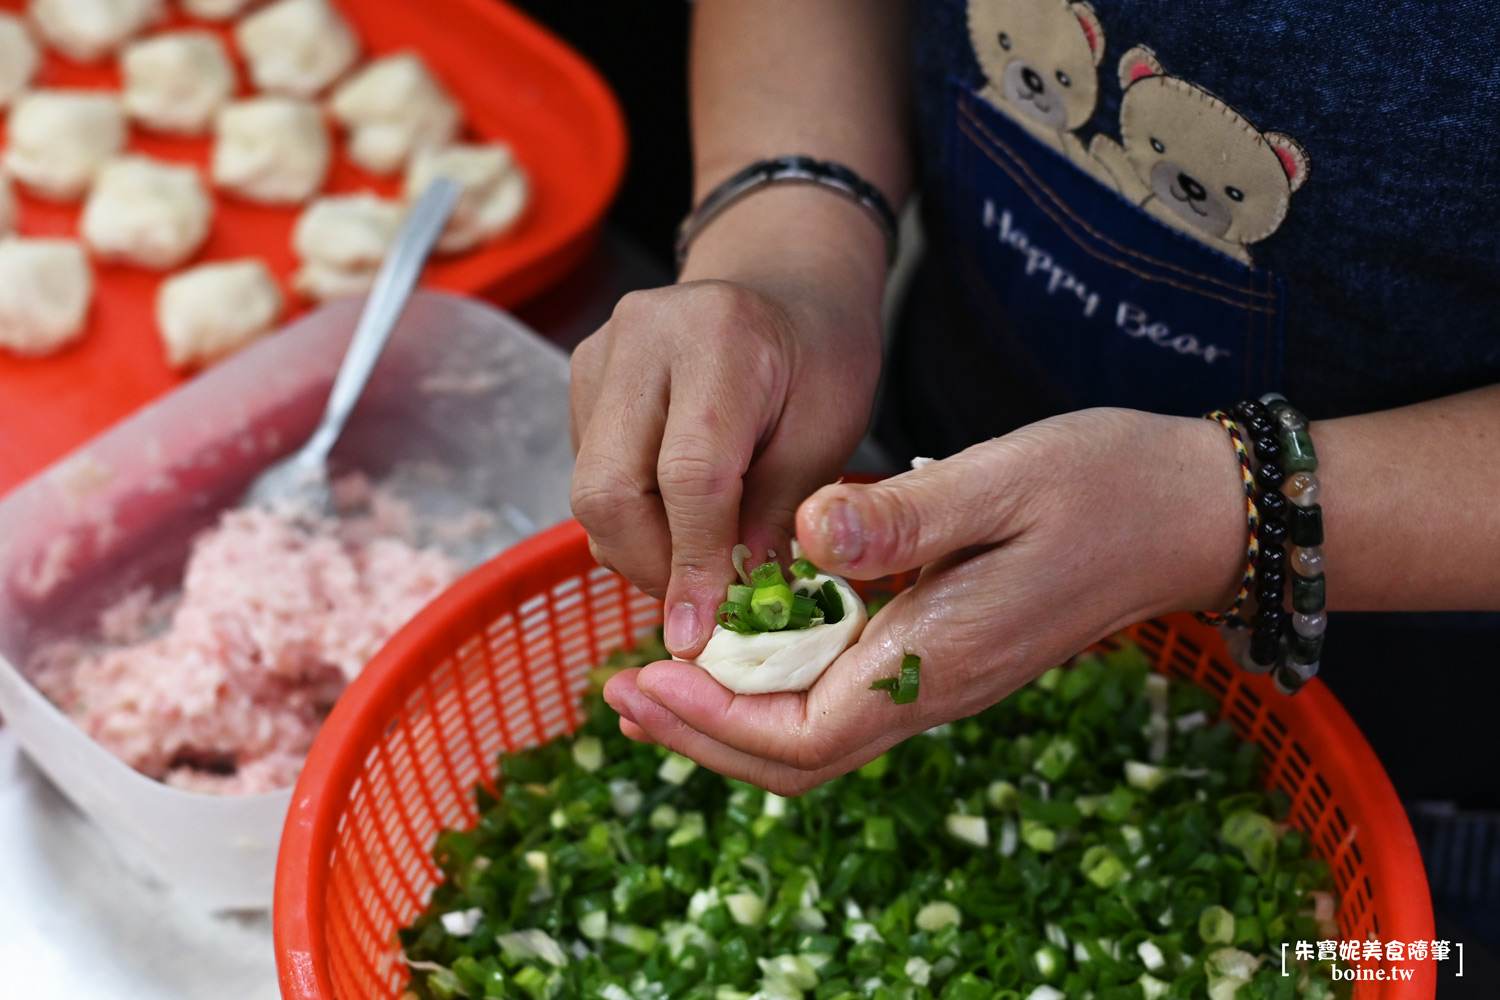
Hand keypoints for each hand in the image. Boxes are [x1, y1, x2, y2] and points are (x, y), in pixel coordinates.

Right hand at [570, 187, 886, 658]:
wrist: (784, 287)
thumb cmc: (820, 359)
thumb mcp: (829, 432)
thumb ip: (778, 512)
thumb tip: (726, 604)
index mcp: (719, 337)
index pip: (689, 475)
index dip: (693, 563)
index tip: (701, 633)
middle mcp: (641, 336)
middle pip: (609, 488)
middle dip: (651, 567)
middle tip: (698, 607)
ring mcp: (598, 354)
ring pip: (589, 491)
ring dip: (638, 549)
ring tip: (697, 563)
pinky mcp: (580, 377)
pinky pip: (588, 474)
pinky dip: (630, 518)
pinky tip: (679, 519)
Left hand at [602, 408, 1247, 793]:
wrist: (1194, 512)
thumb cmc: (1108, 486)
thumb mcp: (1004, 479)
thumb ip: (904, 517)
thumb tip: (808, 535)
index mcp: (940, 657)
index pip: (803, 735)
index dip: (714, 722)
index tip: (641, 681)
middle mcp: (936, 686)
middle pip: (797, 756)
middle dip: (703, 736)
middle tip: (620, 694)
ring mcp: (944, 675)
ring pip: (816, 733)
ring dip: (732, 715)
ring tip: (658, 677)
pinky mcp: (948, 650)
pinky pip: (844, 695)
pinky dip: (777, 684)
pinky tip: (742, 642)